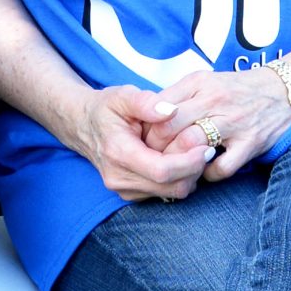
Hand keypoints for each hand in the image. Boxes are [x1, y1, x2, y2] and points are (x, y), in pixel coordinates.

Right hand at [61, 81, 215, 202]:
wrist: (83, 125)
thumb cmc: (106, 108)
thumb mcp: (123, 95)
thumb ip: (146, 102)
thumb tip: (170, 110)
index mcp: (118, 153)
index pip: (162, 171)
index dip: (189, 162)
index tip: (206, 147)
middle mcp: (119, 178)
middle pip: (171, 187)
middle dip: (194, 170)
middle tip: (207, 148)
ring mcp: (124, 190)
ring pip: (171, 193)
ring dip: (189, 175)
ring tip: (194, 152)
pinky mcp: (131, 194)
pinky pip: (165, 193)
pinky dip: (179, 179)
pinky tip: (180, 159)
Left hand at [144, 66, 290, 180]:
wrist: (283, 90)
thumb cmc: (235, 89)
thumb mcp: (203, 81)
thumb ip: (176, 96)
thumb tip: (148, 118)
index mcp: (198, 84)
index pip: (160, 108)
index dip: (146, 129)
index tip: (143, 141)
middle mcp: (215, 101)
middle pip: (170, 128)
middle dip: (156, 148)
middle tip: (153, 158)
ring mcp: (234, 123)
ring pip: (192, 146)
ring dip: (178, 162)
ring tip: (175, 167)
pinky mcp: (251, 144)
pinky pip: (221, 168)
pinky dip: (207, 174)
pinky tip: (203, 171)